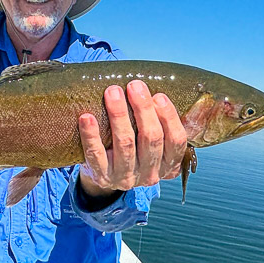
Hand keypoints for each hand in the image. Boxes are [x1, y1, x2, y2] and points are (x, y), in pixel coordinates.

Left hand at [77, 80, 188, 199]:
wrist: (105, 174)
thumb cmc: (134, 149)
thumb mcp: (153, 142)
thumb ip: (160, 122)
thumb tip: (159, 91)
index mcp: (168, 163)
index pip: (176, 140)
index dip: (169, 117)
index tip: (159, 96)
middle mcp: (150, 173)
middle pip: (151, 138)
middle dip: (143, 109)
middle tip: (134, 86)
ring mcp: (126, 177)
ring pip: (125, 143)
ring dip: (119, 115)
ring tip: (113, 92)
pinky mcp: (103, 176)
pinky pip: (96, 154)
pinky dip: (91, 135)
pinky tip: (87, 117)